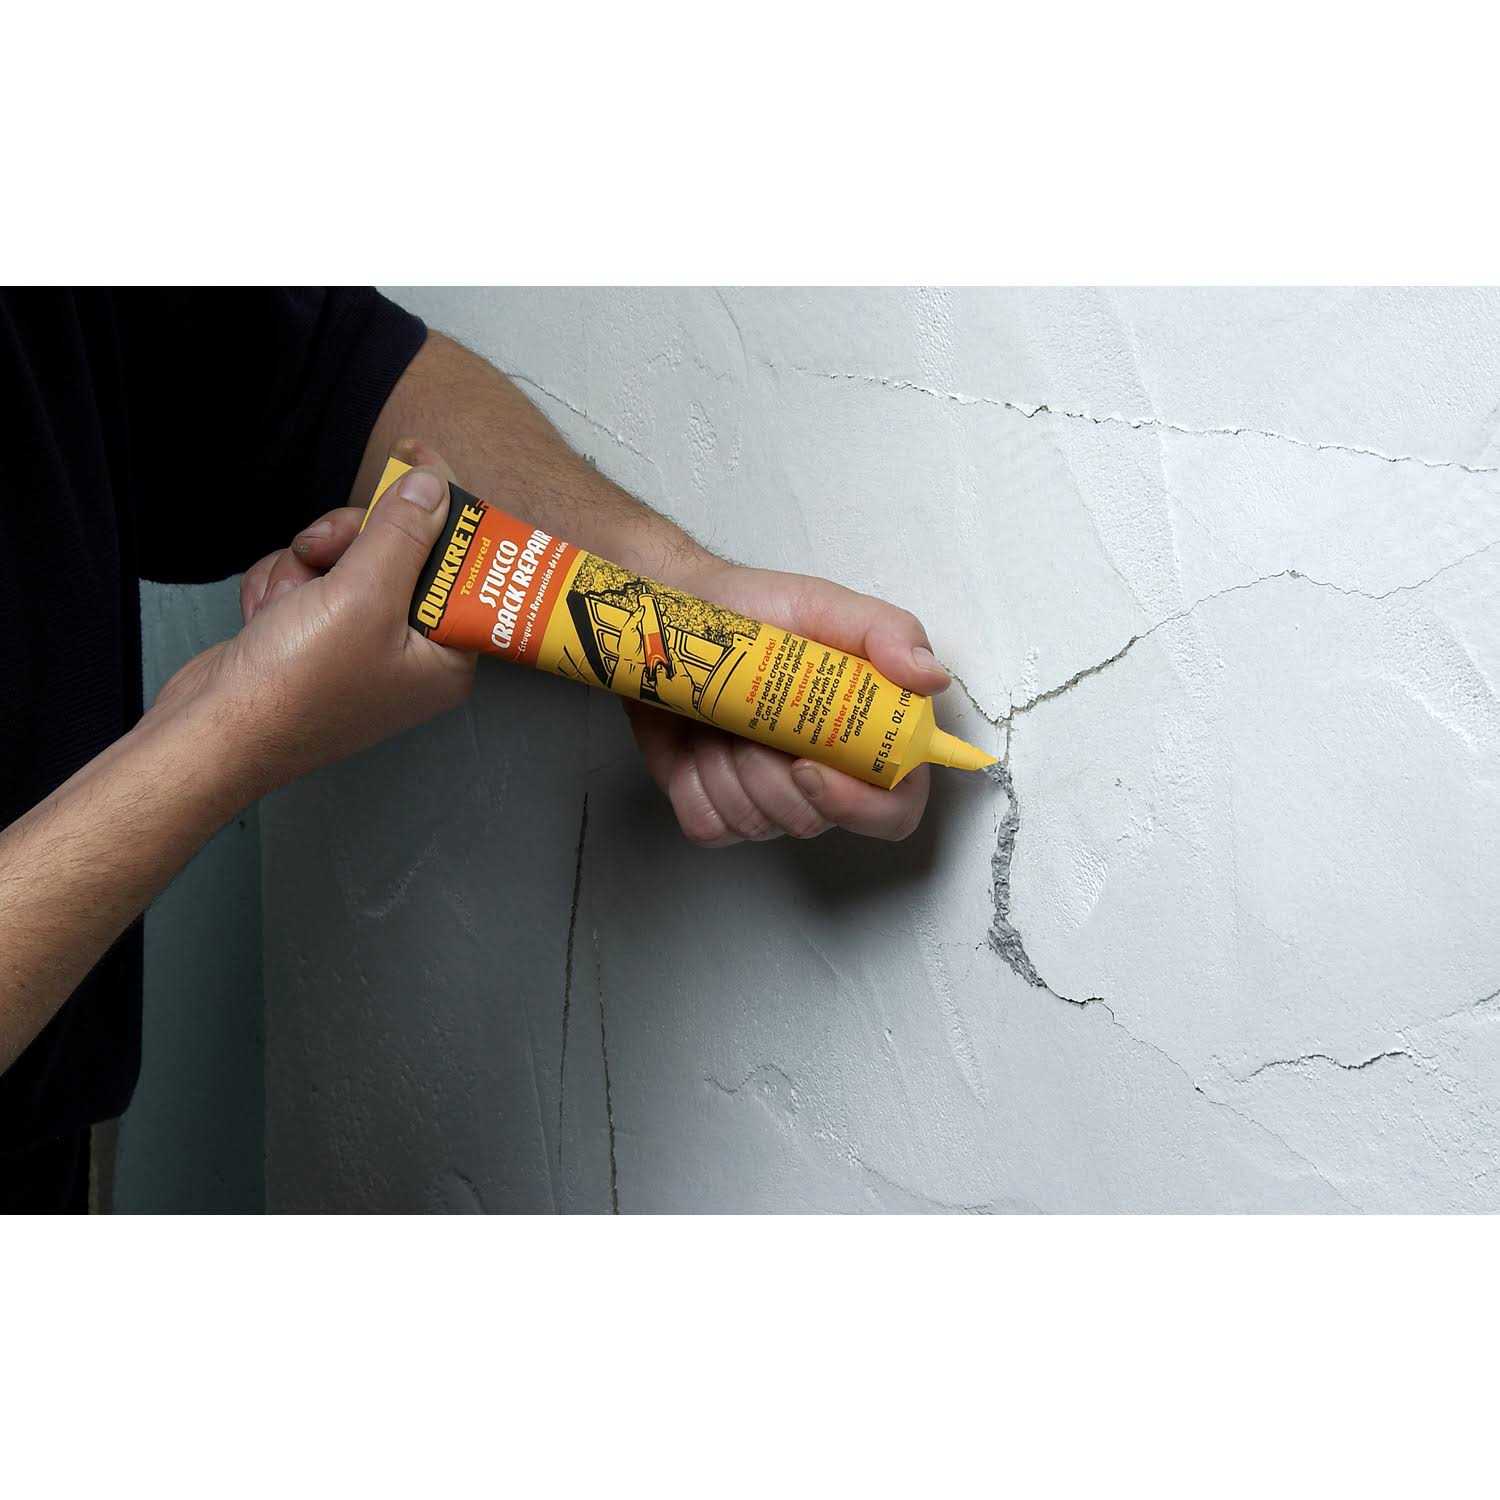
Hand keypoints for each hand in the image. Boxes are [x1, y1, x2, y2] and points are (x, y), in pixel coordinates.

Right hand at [151, 440, 474, 799]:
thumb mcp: (363, 596)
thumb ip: (403, 534)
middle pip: (401, 553)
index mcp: (447, 657)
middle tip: (322, 549)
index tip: (414, 458)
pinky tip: (266, 615)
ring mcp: (362, 647)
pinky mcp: (316, 639)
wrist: (210, 730)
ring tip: (285, 602)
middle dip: (351, 543)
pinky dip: (283, 588)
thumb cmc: (296, 685)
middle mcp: (413, 655)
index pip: (463, 563)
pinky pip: (311, 582)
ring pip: (347, 560)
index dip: (437, 510)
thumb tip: (432, 485)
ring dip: (306, 569)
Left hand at [624, 562, 950, 844]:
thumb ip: (886, 632)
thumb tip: (932, 679)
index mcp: (863, 739)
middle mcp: (821, 778)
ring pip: (756, 824)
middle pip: (812, 821)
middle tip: (745, 723)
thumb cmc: (754, 611)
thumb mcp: (823, 605)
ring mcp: (764, 797)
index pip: (894, 809)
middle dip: (770, 774)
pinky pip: (710, 825)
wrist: (672, 617)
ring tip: (718, 720)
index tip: (807, 767)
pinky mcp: (713, 805)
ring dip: (728, 770)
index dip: (858, 807)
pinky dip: (694, 786)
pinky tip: (692, 746)